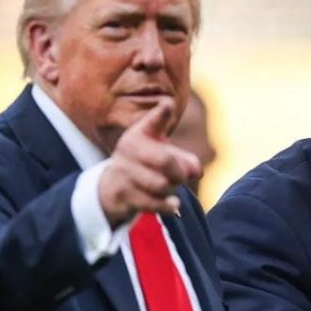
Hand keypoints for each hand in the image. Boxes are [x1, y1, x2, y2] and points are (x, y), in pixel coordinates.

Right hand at [99, 101, 201, 227]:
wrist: (114, 187)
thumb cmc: (146, 164)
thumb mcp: (164, 154)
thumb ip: (186, 160)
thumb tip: (196, 172)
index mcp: (139, 133)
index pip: (154, 121)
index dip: (162, 113)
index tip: (168, 105)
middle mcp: (127, 148)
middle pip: (165, 160)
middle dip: (180, 172)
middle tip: (183, 177)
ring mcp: (122, 171)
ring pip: (161, 184)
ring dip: (171, 189)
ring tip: (167, 188)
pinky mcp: (121, 193)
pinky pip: (152, 203)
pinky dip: (167, 206)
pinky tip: (174, 205)